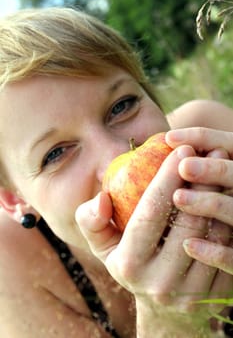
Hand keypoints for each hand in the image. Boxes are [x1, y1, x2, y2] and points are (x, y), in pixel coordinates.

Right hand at [75, 145, 230, 334]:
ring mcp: (191, 293)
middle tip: (212, 152)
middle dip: (202, 181)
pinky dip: (230, 219)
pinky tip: (229, 195)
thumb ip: (91, 220)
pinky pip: (228, 250)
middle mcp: (160, 283)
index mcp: (129, 265)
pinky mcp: (216, 296)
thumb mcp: (103, 245)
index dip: (168, 178)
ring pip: (214, 236)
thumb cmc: (131, 263)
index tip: (182, 149)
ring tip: (224, 167)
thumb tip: (102, 198)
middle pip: (188, 223)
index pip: (151, 213)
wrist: (162, 308)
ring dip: (221, 197)